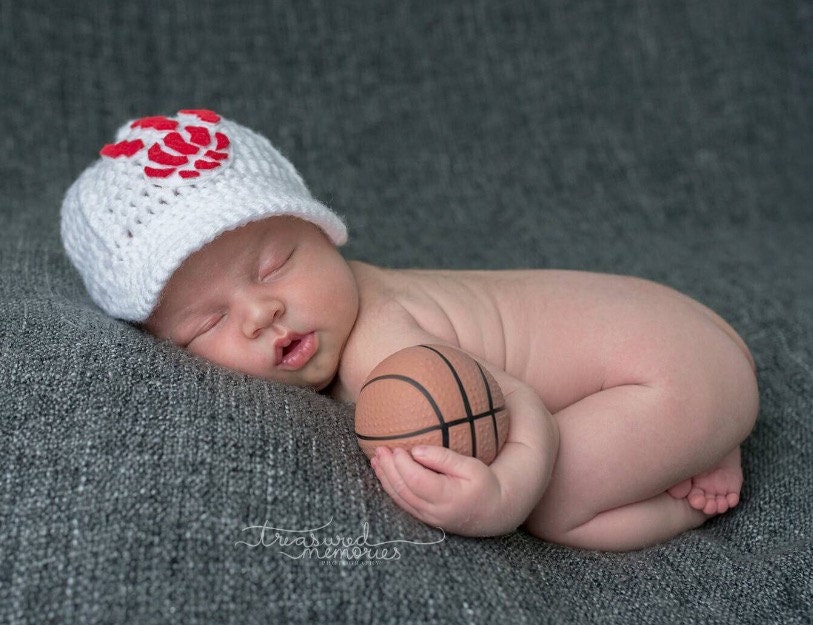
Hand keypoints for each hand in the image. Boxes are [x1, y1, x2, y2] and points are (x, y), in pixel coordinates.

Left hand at [370, 445, 507, 535]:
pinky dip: (391, 488)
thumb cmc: (484, 484)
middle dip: (388, 469)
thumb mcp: (471, 467)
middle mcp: (434, 511)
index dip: (402, 464)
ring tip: (376, 459)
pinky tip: (384, 474)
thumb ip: (444, 459)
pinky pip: (402, 503)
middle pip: (403, 489)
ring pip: (399, 498)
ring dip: (385, 478)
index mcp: (447, 497)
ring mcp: (427, 517)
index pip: (416, 480)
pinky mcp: (423, 518)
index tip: (396, 448)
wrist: (493, 512)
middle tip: (379, 450)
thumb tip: (416, 451)